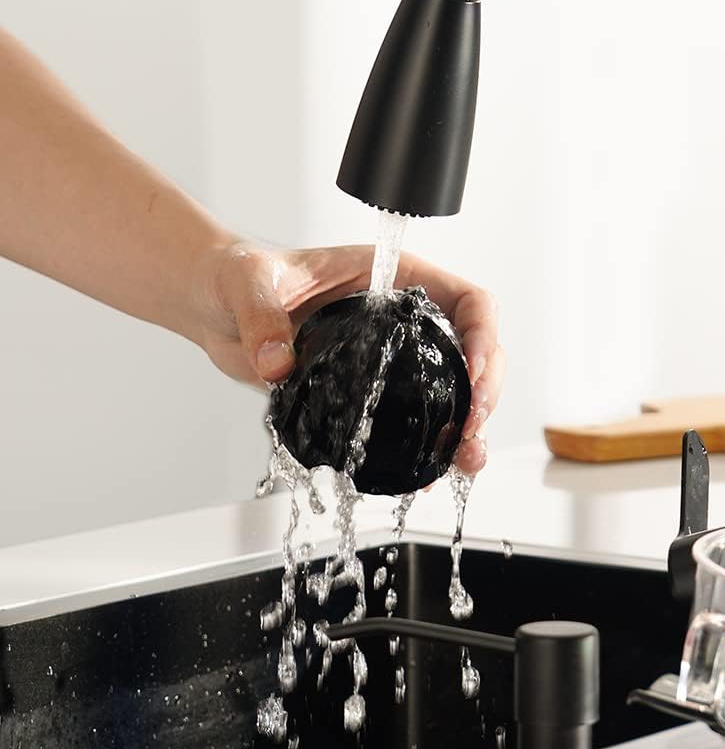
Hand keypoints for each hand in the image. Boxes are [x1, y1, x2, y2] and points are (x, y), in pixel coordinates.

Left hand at [193, 241, 503, 474]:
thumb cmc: (241, 277)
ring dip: (467, 429)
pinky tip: (431, 472)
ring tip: (466, 459)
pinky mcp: (370, 395)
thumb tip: (278, 361)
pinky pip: (414, 422)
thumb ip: (262, 316)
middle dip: (483, 393)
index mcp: (394, 279)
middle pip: (474, 353)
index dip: (482, 334)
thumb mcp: (250, 282)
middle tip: (469, 428)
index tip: (473, 370)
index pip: (466, 300)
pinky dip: (429, 449)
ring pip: (453, 394)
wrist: (216, 307)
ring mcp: (391, 360)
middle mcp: (403, 320)